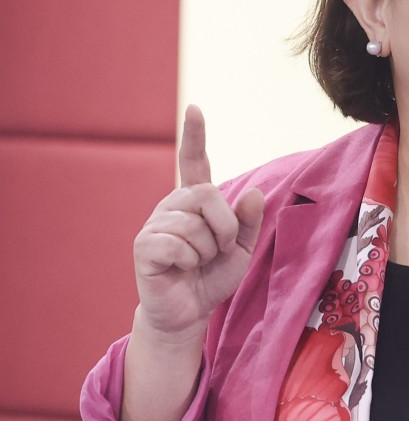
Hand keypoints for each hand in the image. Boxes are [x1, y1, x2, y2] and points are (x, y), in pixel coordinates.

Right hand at [132, 105, 264, 337]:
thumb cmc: (213, 277)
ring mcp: (156, 223)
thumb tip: (252, 193)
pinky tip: (181, 268)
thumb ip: (248, 221)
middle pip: (208, 195)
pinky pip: (177, 244)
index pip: (193, 161)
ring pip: (194, 224)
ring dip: (208, 250)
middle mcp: (173, 205)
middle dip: (225, 228)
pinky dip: (189, 261)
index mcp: (196, 201)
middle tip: (219, 250)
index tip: (194, 108)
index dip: (194, 134)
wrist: (190, 312)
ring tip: (198, 262)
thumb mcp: (241, 249)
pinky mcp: (144, 245)